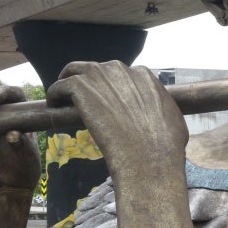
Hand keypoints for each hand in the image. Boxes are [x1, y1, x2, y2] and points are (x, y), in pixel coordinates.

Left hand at [46, 61, 187, 174]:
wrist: (149, 157)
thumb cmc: (166, 148)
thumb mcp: (175, 121)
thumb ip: (164, 111)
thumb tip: (166, 120)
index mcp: (144, 76)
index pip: (120, 74)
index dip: (109, 88)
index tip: (103, 103)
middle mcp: (122, 70)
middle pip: (96, 70)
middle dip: (89, 85)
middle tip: (82, 104)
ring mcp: (100, 76)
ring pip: (74, 70)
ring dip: (66, 82)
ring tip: (61, 100)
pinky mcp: (81, 86)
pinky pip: (61, 85)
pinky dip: (54, 95)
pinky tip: (53, 107)